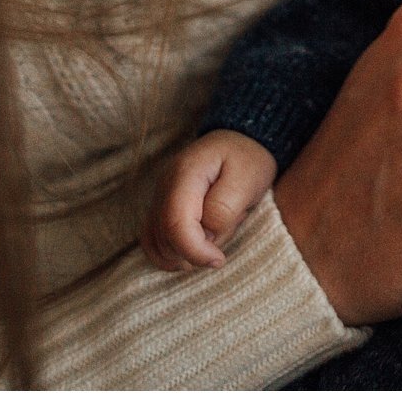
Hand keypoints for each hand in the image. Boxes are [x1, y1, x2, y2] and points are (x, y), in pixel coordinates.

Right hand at [140, 129, 277, 271]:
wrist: (241, 141)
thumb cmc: (248, 160)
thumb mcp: (247, 180)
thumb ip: (224, 210)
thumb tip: (205, 235)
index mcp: (185, 174)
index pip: (176, 224)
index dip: (195, 251)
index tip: (219, 260)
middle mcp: (165, 185)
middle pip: (164, 238)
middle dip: (194, 253)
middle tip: (223, 237)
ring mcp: (159, 197)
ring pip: (158, 244)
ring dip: (185, 254)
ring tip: (214, 235)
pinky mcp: (160, 208)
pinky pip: (154, 241)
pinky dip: (171, 254)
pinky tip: (194, 251)